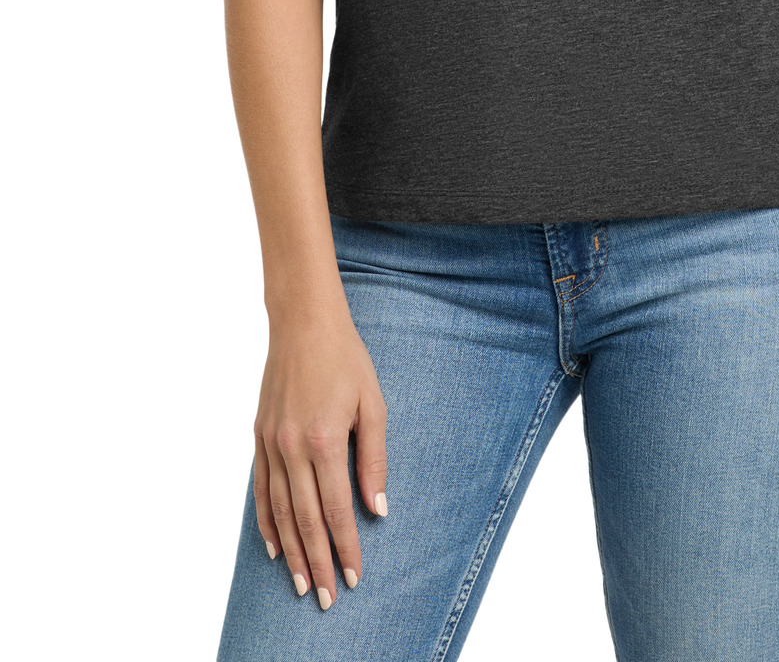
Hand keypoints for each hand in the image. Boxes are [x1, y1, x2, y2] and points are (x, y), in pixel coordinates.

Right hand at [253, 306, 387, 608]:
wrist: (303, 324)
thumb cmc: (345, 360)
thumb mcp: (373, 405)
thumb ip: (374, 459)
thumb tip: (377, 508)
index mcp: (325, 441)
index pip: (336, 509)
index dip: (346, 547)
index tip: (354, 576)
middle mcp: (293, 448)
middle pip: (305, 520)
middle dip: (319, 562)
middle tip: (328, 598)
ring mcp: (271, 444)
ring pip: (280, 512)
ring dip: (292, 552)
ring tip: (302, 585)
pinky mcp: (259, 437)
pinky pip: (261, 490)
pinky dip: (267, 522)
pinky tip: (275, 547)